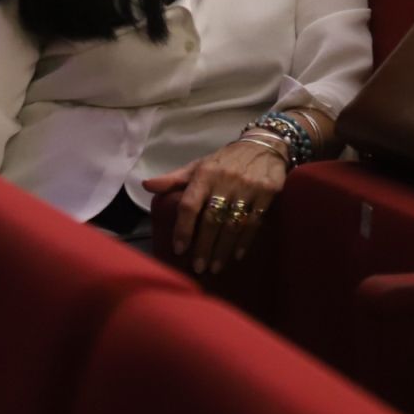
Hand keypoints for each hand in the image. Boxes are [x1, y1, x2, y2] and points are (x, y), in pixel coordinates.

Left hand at [142, 140, 287, 273]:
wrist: (264, 145)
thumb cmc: (225, 161)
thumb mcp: (199, 165)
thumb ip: (174, 179)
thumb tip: (146, 185)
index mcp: (205, 174)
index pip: (190, 204)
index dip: (183, 228)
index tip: (179, 249)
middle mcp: (225, 180)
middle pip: (211, 219)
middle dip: (204, 246)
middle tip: (198, 268)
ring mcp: (248, 187)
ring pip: (232, 224)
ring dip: (223, 249)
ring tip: (215, 267)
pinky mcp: (267, 193)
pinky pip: (254, 222)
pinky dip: (244, 241)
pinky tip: (236, 255)